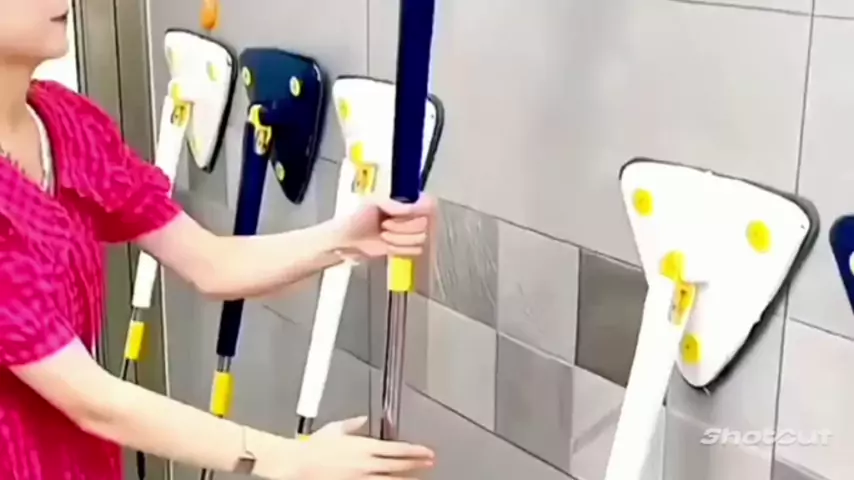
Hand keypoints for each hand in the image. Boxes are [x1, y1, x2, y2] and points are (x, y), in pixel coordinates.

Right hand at [286, 416, 434, 479]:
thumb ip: (352, 424)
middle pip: (399, 466)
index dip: (416, 452)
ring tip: (418, 479)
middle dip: (417, 466)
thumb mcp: (335, 429)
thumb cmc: (313, 448)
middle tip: (430, 464)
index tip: (427, 453)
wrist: (297, 465)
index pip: (398, 450)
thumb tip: (362, 420)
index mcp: (365, 446)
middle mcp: (367, 464)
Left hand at [333, 196, 436, 260]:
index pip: (427, 204)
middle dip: (402, 228)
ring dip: (399, 240)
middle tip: (384, 226)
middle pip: (424, 224)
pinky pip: (415, 250)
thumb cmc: (356, 217)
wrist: (347, 240)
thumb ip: (393, 205)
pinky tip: (387, 247)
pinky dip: (399, 250)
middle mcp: (412, 215)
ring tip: (384, 236)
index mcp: (405, 200)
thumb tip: (408, 208)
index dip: (414, 213)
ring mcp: (410, 232)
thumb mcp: (373, 203)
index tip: (396, 216)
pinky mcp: (407, 247)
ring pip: (420, 239)